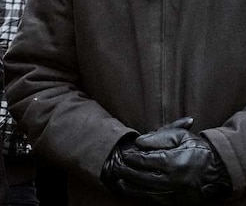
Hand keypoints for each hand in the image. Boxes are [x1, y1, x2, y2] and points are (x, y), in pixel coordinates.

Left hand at [102, 119, 231, 204]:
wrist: (218, 170)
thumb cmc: (197, 149)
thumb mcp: (181, 136)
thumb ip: (159, 136)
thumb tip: (139, 142)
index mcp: (174, 162)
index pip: (145, 160)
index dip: (131, 157)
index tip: (123, 153)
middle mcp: (174, 180)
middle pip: (142, 177)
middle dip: (126, 170)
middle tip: (116, 165)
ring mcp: (175, 192)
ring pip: (146, 190)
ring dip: (129, 185)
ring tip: (117, 178)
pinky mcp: (176, 201)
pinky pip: (154, 199)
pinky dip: (140, 194)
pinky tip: (130, 189)